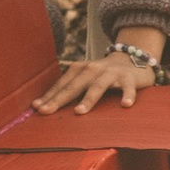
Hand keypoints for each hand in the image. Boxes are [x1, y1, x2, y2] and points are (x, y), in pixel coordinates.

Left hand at [33, 42, 160, 112]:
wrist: (132, 58)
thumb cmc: (103, 74)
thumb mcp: (85, 77)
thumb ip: (70, 88)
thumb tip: (45, 104)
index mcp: (80, 69)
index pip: (62, 84)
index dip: (49, 96)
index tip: (37, 108)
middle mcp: (93, 69)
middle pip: (74, 86)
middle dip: (59, 99)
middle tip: (47, 111)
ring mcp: (111, 73)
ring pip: (98, 86)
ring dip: (88, 99)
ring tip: (79, 112)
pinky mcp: (129, 78)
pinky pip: (127, 87)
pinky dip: (127, 95)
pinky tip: (125, 105)